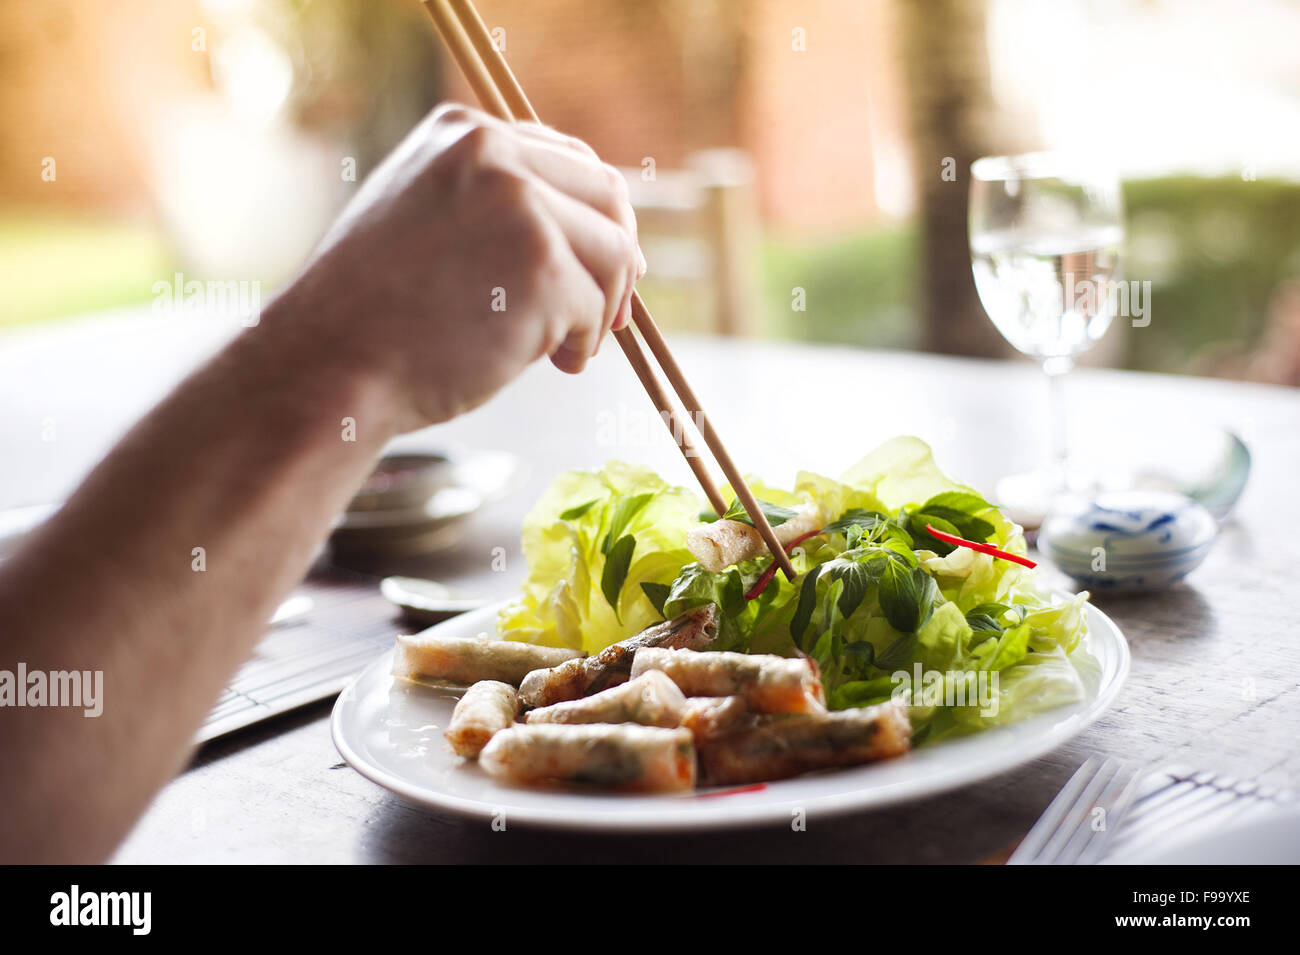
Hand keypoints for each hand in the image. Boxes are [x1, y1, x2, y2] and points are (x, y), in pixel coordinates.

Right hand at [265, 103, 644, 427]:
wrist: (329, 364)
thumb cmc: (374, 312)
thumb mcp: (424, 217)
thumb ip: (492, 204)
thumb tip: (590, 231)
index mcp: (466, 134)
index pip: (571, 161)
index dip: (596, 219)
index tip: (597, 266)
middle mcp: (495, 154)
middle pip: (609, 199)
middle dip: (617, 260)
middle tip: (606, 315)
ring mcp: (522, 208)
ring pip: (615, 255)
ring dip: (601, 309)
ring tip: (564, 348)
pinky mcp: (543, 268)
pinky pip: (596, 310)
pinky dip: (582, 345)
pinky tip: (550, 364)